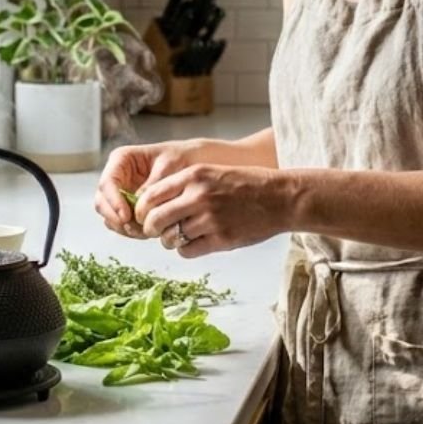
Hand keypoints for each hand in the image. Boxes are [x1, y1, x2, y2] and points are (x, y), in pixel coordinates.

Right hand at [94, 139, 206, 237]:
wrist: (196, 163)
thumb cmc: (182, 158)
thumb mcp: (169, 167)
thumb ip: (152, 186)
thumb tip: (136, 206)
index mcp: (122, 159)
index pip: (107, 182)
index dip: (113, 201)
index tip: (126, 216)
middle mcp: (117, 176)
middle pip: (102, 201)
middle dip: (115, 218)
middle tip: (135, 230)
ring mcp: (121, 193)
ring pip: (109, 215)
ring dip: (123, 227)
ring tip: (145, 232)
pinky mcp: (129, 207)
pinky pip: (121, 223)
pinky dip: (131, 230)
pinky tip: (147, 232)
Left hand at [135, 163, 287, 257]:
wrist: (280, 197)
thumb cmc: (246, 183)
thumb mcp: (211, 172)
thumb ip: (184, 185)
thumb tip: (151, 203)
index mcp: (193, 175)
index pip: (150, 196)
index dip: (141, 210)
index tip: (144, 216)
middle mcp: (198, 196)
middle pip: (154, 220)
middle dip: (150, 229)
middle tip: (156, 231)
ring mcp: (210, 219)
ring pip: (169, 238)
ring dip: (169, 241)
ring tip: (179, 236)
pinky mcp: (221, 239)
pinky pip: (187, 251)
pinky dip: (186, 250)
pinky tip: (195, 243)